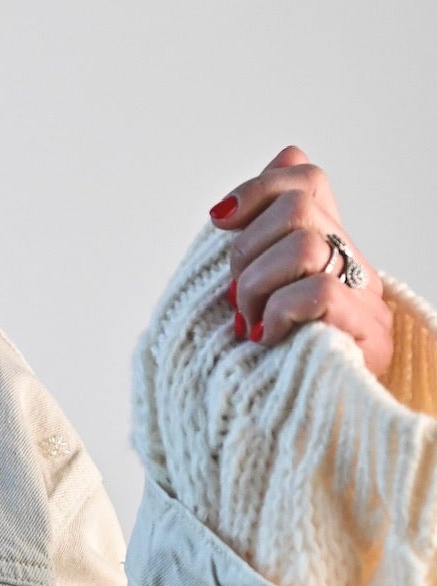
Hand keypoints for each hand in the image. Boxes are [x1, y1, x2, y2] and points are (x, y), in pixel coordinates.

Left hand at [208, 145, 392, 380]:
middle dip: (247, 250)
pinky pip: (317, 293)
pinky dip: (278, 314)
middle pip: (299, 207)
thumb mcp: (258, 293)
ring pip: (304, 245)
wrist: (299, 432)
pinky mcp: (365, 336)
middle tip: (236, 299)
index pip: (307, 180)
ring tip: (249, 324)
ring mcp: (364, 300)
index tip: (219, 220)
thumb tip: (287, 153)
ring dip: (257, 287)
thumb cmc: (270, 366)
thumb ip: (266, 234)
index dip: (257, 188)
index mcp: (329, 249)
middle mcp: (353, 266)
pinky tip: (266, 339)